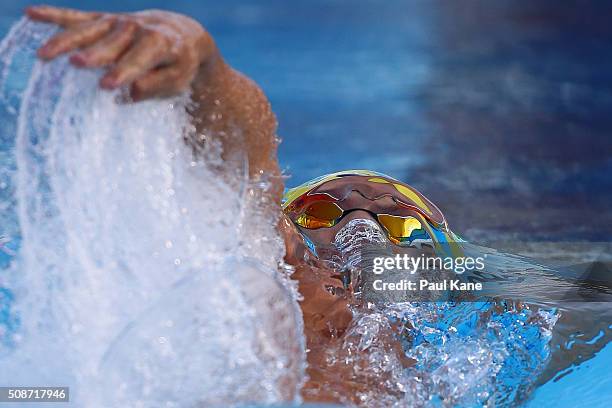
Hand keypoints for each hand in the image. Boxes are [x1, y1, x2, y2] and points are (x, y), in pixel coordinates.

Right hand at [26, 5, 217, 99]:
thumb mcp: (177, 80)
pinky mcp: (105, 19)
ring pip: (89, 30)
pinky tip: (31, 14)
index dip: (123, 72)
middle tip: (76, 64)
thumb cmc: (179, 64)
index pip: (139, 59)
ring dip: (66, 41)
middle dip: (94, 54)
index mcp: (160, 44)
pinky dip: (55, 15)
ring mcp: (118, 22)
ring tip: (43, 54)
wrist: (183, 34)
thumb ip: (157, 85)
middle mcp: (137, 28)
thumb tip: (132, 91)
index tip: (106, 86)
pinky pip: (78, 17)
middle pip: (111, 44)